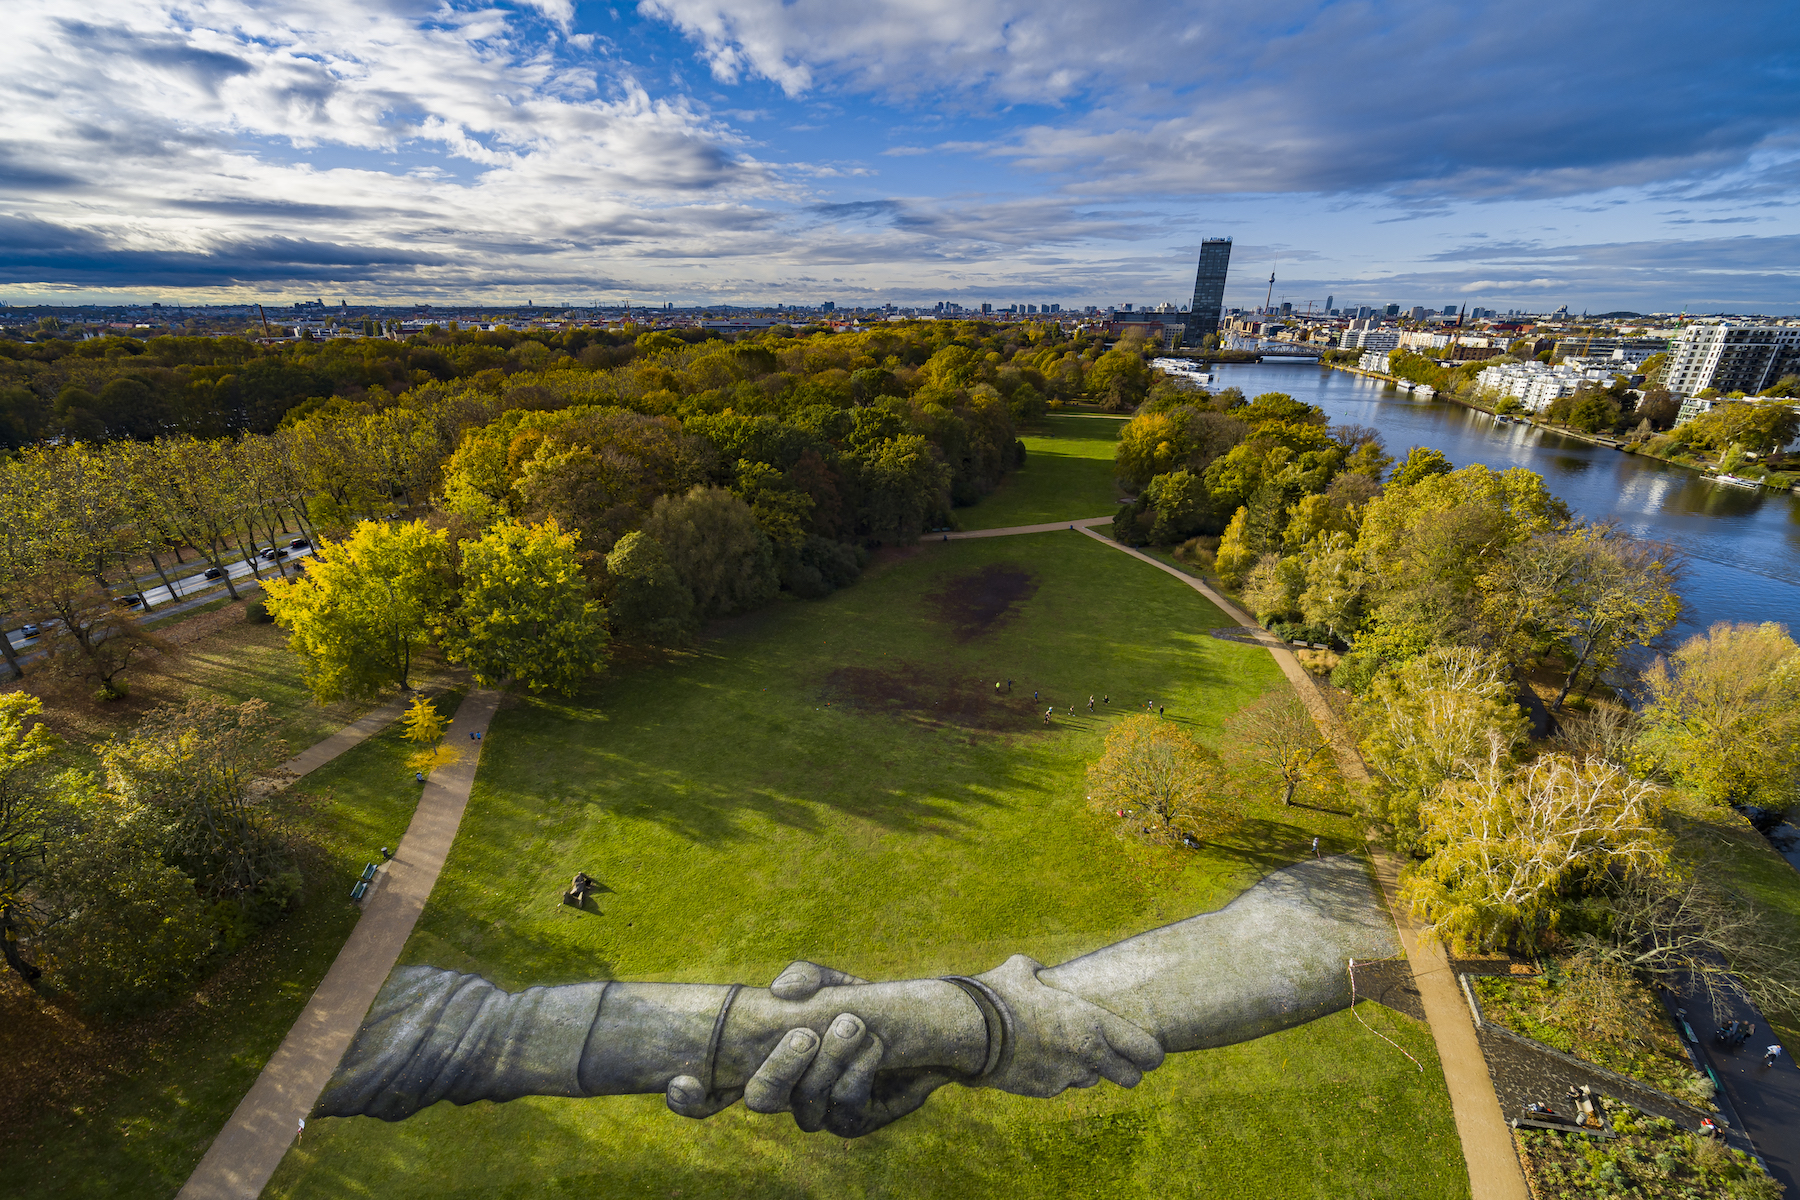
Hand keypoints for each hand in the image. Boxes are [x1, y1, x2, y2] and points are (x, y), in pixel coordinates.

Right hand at [664, 961, 952, 1136]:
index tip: (684, 1082)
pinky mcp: (852, 1122)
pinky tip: (875, 1048)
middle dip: (779, 1068)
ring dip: (830, 1063)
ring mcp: (818, 1110)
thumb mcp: (833, 982)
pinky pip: (845, 1110)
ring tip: (854, 1026)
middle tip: (806, 1035)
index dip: (690, 1099)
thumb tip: (781, 992)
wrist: (920, 1030)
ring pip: (805, 1106)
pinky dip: (859, 1074)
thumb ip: (805, 978)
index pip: (711, 1091)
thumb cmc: (861, 1005)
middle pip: (759, 1099)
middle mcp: (786, 1090)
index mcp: (765, 1059)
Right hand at [970, 953, 1164, 1096]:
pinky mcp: (1045, 1091)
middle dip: (1127, 1070)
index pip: (1146, 1051)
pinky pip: (1059, 1086)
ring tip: (1061, 1050)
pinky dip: (1053, 1076)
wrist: (969, 1031)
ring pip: (1090, 1080)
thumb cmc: (999, 995)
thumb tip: (1036, 970)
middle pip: (1131, 1078)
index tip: (1149, 1053)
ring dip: (1083, 1070)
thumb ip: (1039, 971)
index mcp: (1093, 1022)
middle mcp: (1087, 1053)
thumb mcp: (1022, 970)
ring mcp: (1066, 1076)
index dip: (1151, 1054)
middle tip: (1116, 1060)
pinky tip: (1034, 1059)